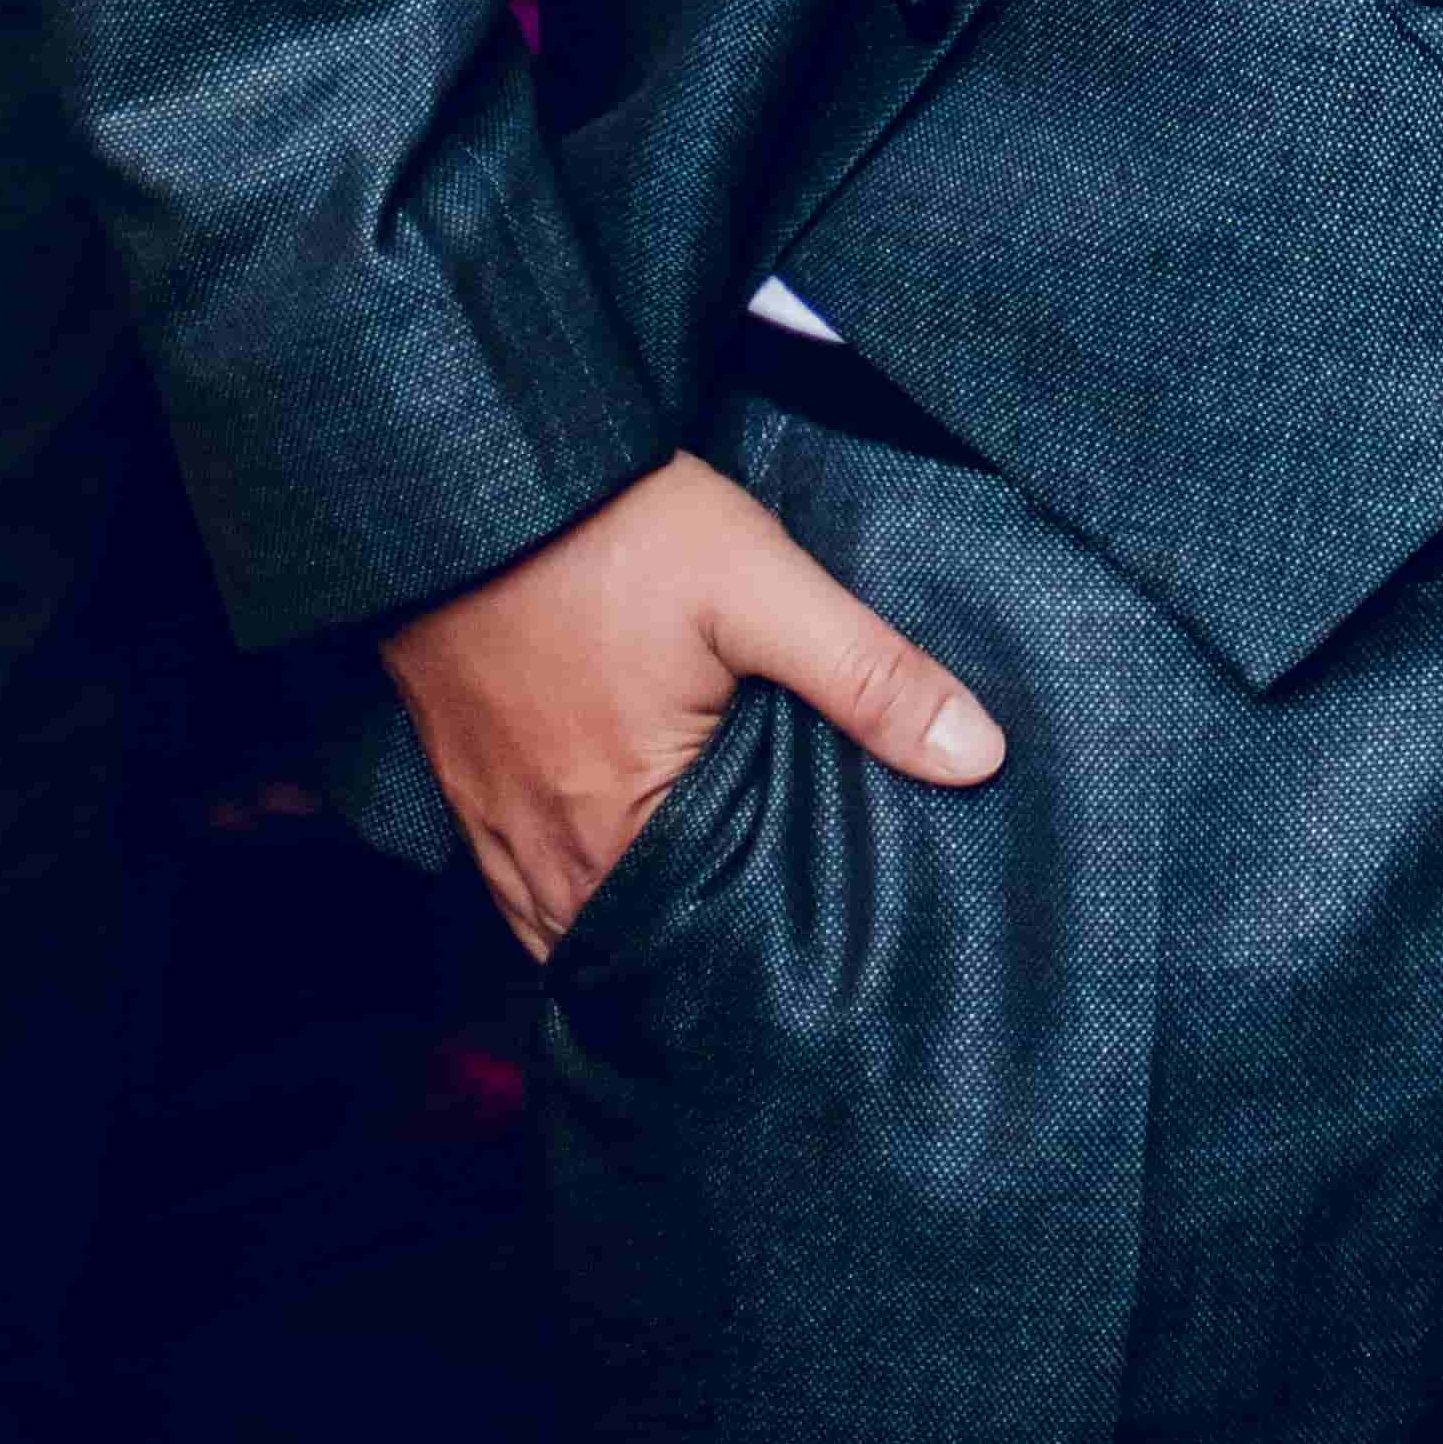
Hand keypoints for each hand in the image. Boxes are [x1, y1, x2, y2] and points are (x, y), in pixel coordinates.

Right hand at [380, 444, 1004, 957]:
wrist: (486, 478)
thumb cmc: (620, 533)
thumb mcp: (763, 586)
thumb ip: (869, 676)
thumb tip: (976, 756)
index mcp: (622, 828)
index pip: (697, 948)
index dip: (755, 962)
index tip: (815, 965)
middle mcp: (548, 855)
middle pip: (630, 948)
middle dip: (694, 958)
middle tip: (775, 954)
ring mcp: (496, 828)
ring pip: (569, 927)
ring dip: (630, 933)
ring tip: (708, 924)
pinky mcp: (466, 788)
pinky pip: (519, 888)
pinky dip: (569, 897)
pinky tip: (623, 873)